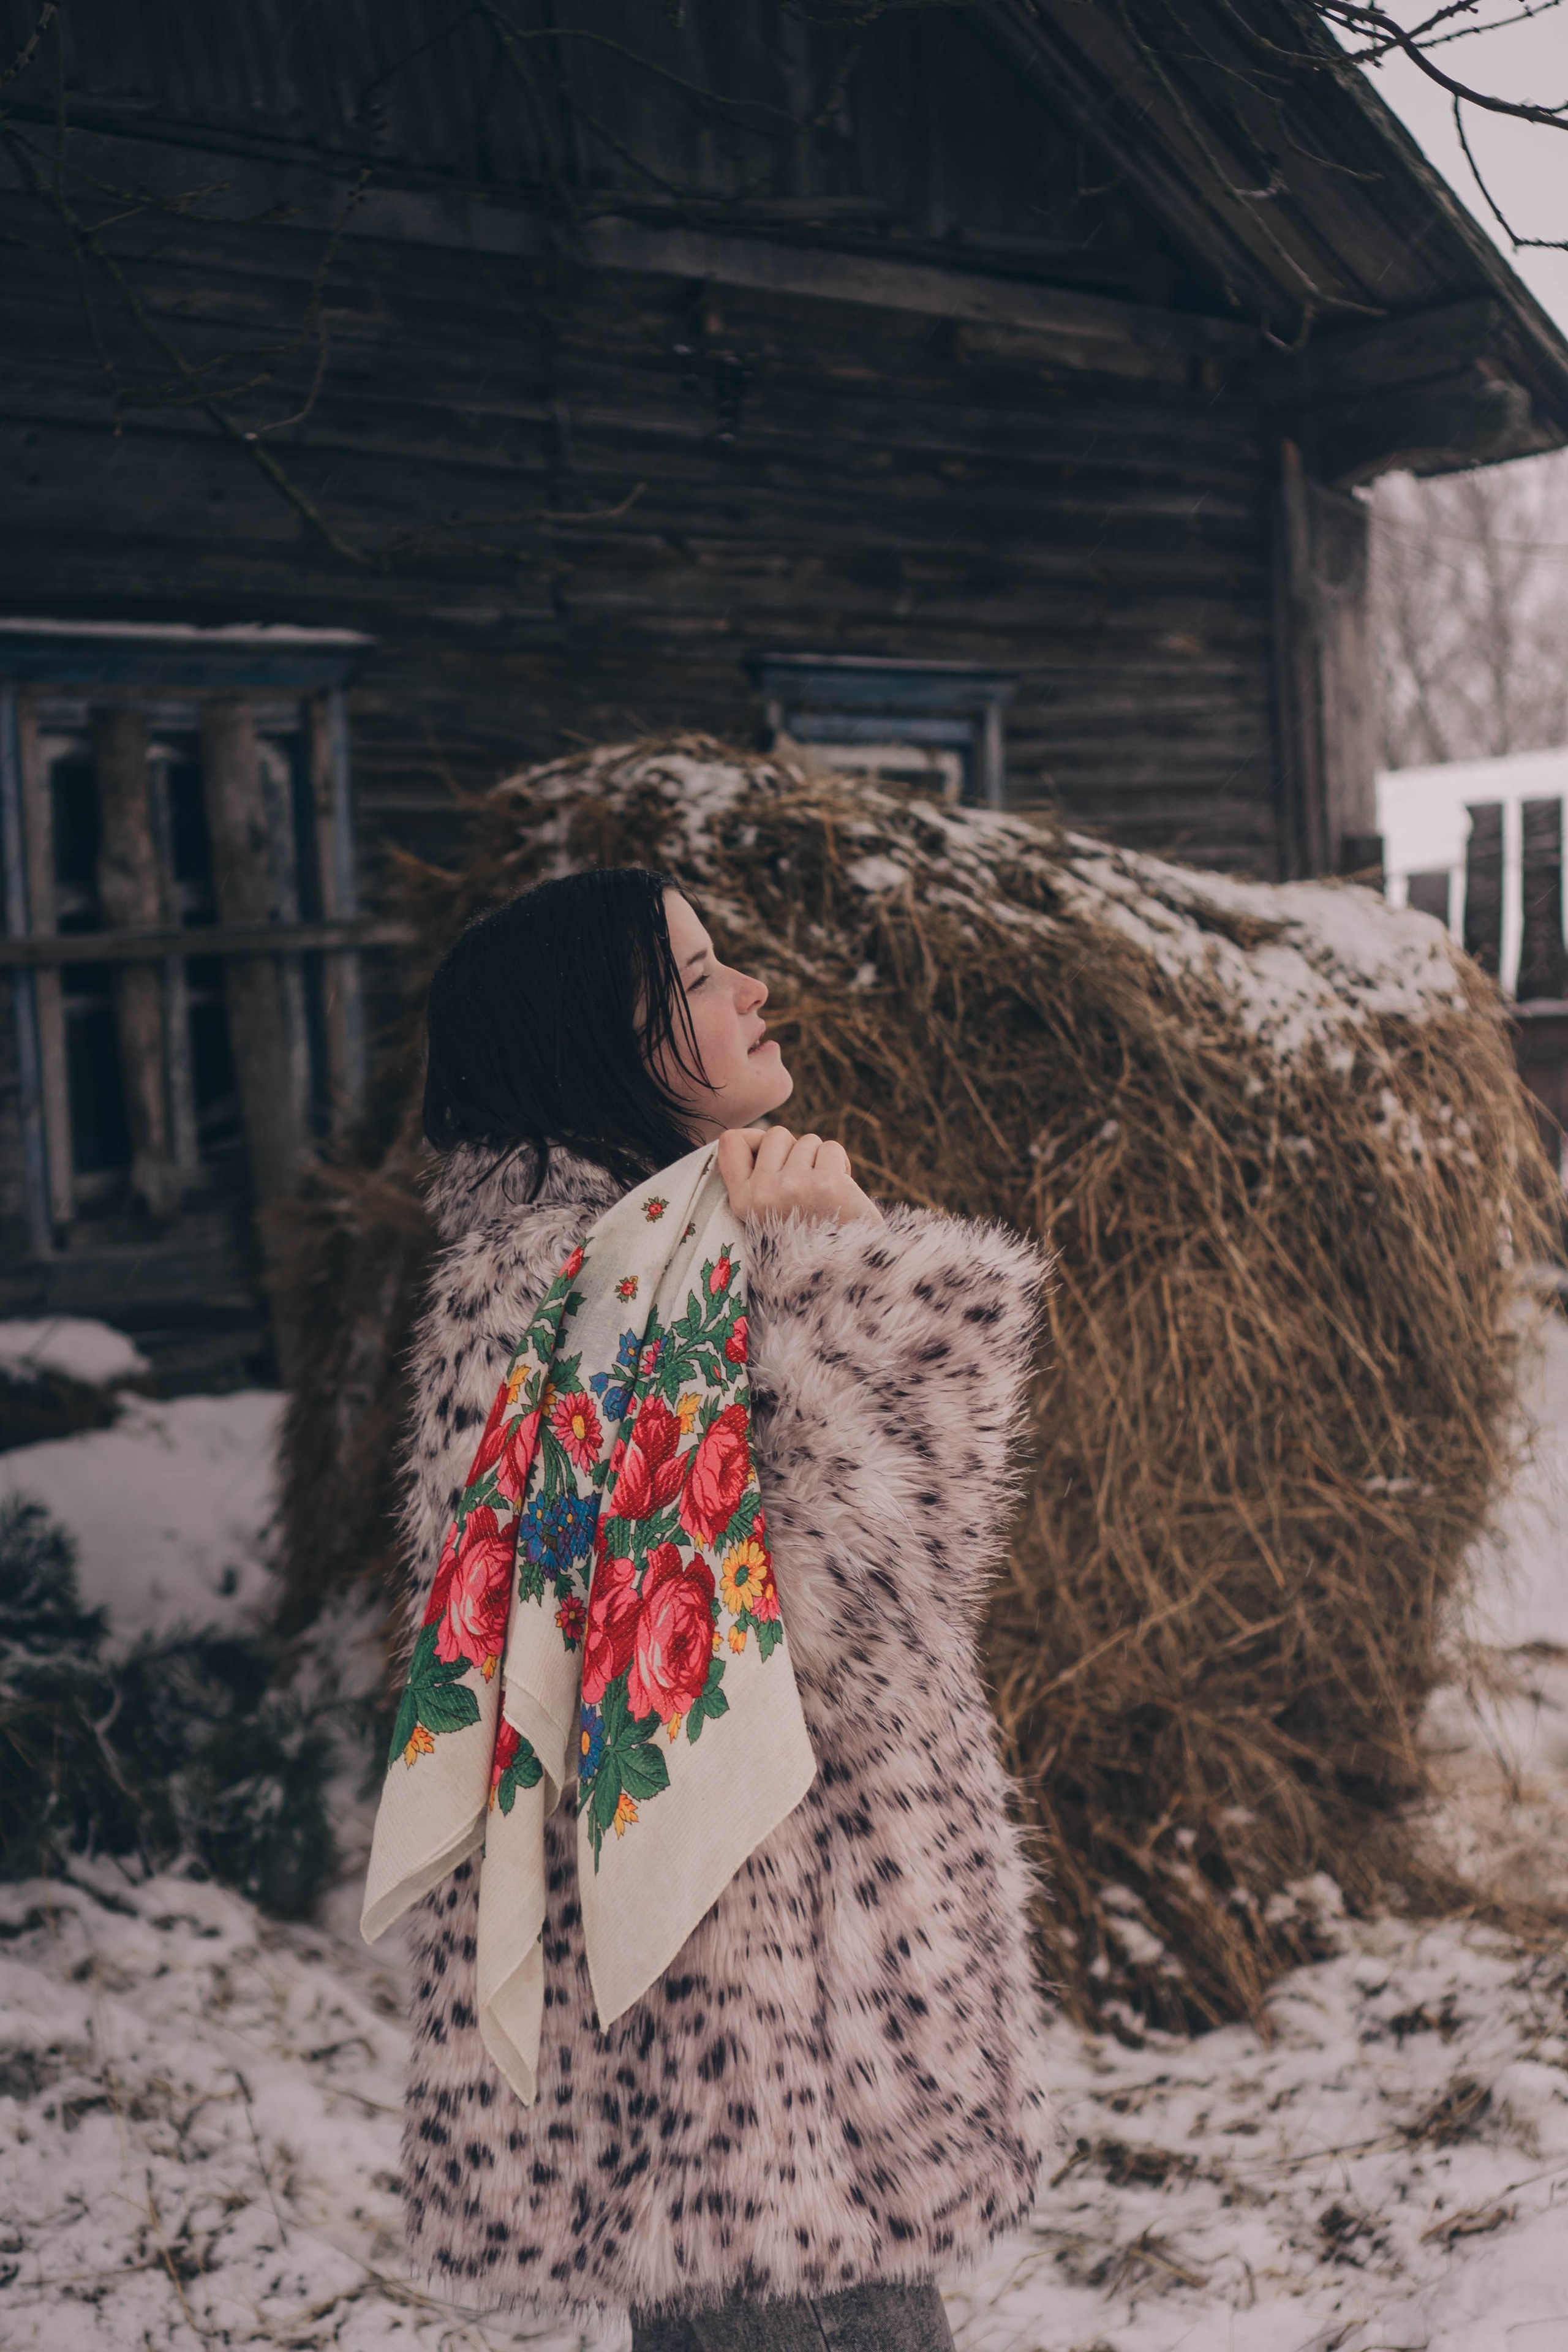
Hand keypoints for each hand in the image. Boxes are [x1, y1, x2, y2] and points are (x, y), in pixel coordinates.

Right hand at [715, 1126, 883, 1226]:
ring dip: (820, 1161)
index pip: (730, 1141)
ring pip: (807, 1140)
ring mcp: (794, 1187)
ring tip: (825, 1195)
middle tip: (806, 1187)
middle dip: (795, 1152)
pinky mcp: (827, 1183)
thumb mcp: (766, 1218)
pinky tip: (842, 1193)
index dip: (754, 1140)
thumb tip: (764, 1138)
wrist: (844, 1278)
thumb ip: (758, 1181)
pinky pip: (832, 1148)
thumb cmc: (808, 1242)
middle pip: (775, 1135)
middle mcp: (762, 1193)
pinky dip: (841, 1165)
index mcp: (742, 1202)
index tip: (774, 1160)